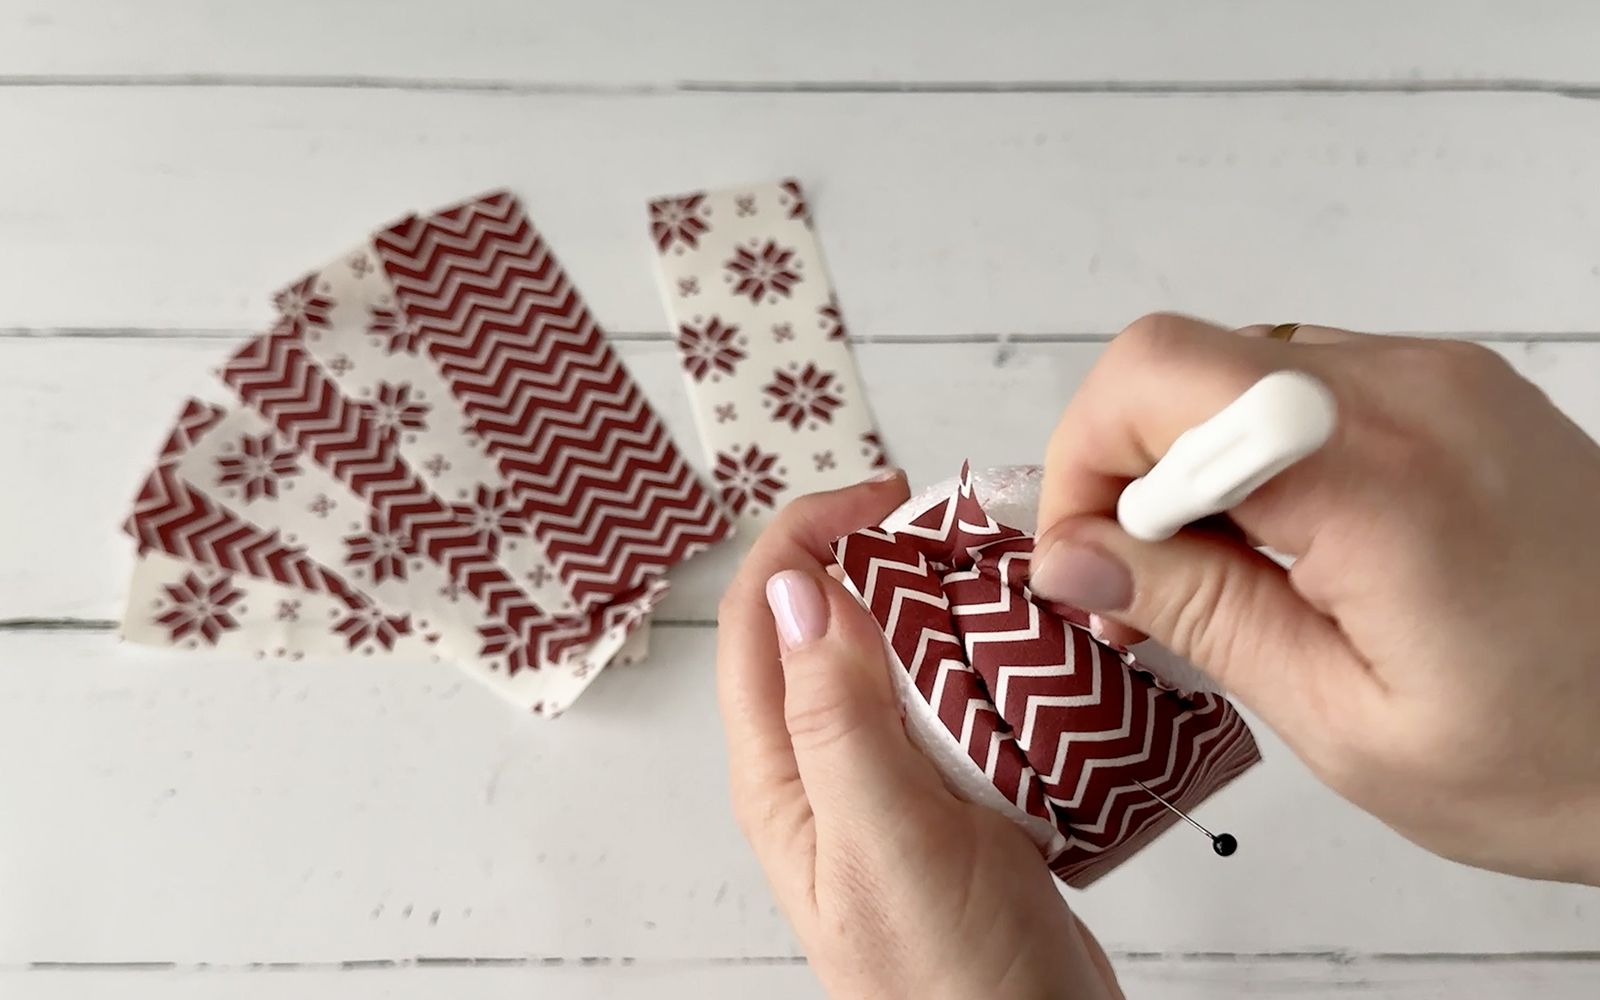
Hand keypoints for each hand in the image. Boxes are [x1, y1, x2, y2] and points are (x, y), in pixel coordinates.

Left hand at [717, 473, 1122, 999]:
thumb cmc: (951, 982)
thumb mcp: (886, 842)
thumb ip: (837, 720)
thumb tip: (801, 592)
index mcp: (785, 773)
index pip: (765, 618)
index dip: (808, 535)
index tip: (883, 495)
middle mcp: (828, 769)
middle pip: (831, 621)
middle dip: (882, 554)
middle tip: (959, 523)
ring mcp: (894, 783)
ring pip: (899, 655)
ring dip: (941, 602)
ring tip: (1005, 573)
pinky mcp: (960, 798)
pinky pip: (959, 701)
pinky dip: (989, 657)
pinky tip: (1035, 649)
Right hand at [1031, 314, 1599, 886]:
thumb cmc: (1561, 757)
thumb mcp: (1348, 721)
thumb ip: (1200, 612)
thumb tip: (1071, 553)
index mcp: (1377, 476)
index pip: (1155, 382)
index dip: (1083, 466)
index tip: (1089, 566)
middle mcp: (1410, 391)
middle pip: (1180, 361)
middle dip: (1122, 468)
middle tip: (1141, 585)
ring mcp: (1442, 377)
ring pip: (1233, 370)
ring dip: (1188, 468)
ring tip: (1223, 584)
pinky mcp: (1458, 389)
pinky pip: (1302, 389)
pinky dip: (1255, 458)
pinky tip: (1286, 551)